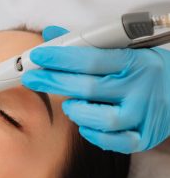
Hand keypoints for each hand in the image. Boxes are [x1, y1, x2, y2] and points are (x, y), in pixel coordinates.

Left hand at [22, 26, 169, 153]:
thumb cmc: (144, 71)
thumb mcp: (123, 51)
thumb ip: (86, 45)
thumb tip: (52, 35)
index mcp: (134, 62)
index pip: (90, 59)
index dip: (60, 58)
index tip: (37, 57)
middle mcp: (139, 88)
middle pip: (88, 88)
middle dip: (53, 82)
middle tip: (32, 78)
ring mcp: (142, 114)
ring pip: (102, 119)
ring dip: (77, 112)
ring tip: (69, 105)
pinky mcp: (143, 136)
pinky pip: (114, 142)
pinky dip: (94, 135)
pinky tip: (85, 125)